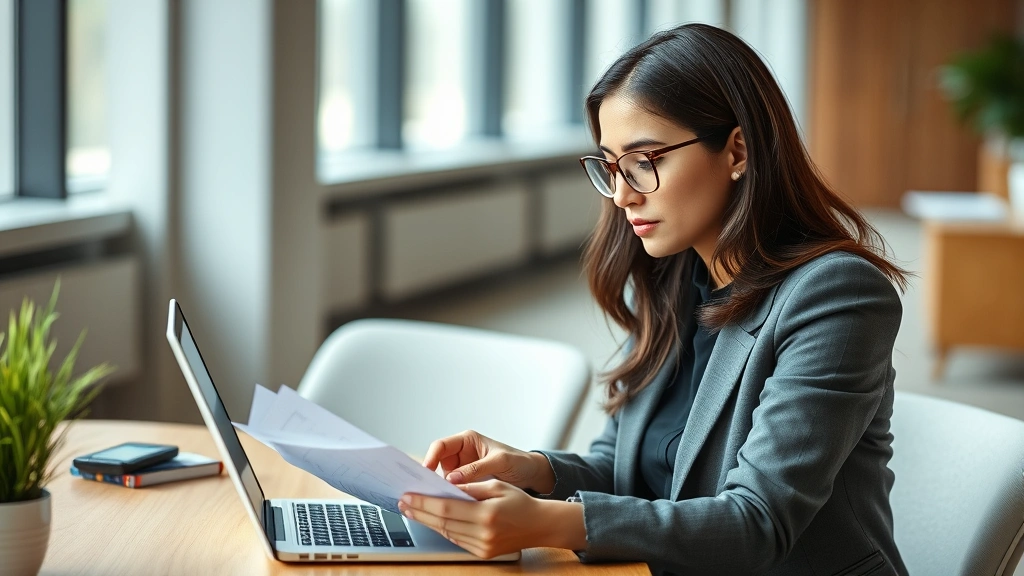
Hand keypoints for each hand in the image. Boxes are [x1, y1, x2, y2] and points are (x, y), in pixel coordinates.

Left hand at [399, 480, 585, 558]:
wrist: (541, 525)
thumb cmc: (520, 501)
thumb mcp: (496, 485)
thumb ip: (470, 487)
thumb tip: (444, 486)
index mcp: (487, 514)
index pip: (446, 509)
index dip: (424, 503)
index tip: (407, 496)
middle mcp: (483, 533)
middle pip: (442, 523)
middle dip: (420, 512)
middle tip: (403, 503)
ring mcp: (483, 546)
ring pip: (447, 533)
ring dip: (428, 522)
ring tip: (413, 510)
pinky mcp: (483, 554)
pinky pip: (457, 540)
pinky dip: (443, 529)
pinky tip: (433, 521)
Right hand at [422, 430, 554, 493]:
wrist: (532, 476)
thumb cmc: (519, 462)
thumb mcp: (500, 462)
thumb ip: (477, 468)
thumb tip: (453, 478)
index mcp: (467, 441)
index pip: (441, 446)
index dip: (431, 457)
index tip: (426, 471)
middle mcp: (461, 455)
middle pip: (437, 463)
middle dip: (431, 475)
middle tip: (425, 489)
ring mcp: (462, 470)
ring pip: (442, 478)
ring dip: (439, 488)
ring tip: (435, 500)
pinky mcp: (466, 484)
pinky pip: (452, 489)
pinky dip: (449, 496)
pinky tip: (448, 505)